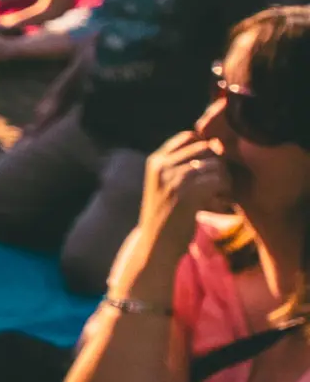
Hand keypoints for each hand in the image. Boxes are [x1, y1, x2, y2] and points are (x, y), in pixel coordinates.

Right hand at [143, 130, 237, 250]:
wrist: (156, 245)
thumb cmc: (167, 216)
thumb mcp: (165, 186)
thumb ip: (180, 167)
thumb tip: (213, 147)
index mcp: (156, 161)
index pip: (188, 136)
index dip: (205, 148)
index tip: (210, 167)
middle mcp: (162, 165)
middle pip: (205, 147)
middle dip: (218, 163)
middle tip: (220, 182)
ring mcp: (173, 179)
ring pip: (215, 164)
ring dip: (224, 178)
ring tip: (221, 193)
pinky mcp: (186, 194)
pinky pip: (218, 180)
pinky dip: (225, 190)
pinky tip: (220, 201)